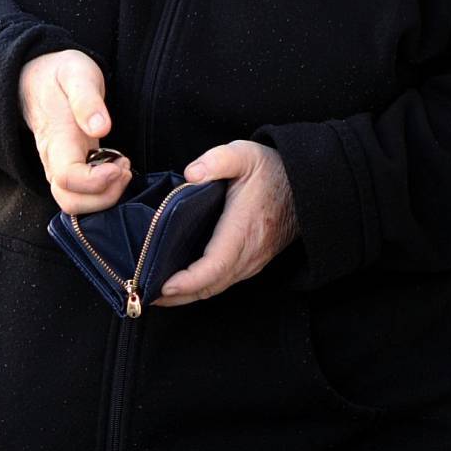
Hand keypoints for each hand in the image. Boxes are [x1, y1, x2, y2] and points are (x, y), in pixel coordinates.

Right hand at [19, 49, 131, 213]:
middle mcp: (53, 161)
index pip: (68, 178)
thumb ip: (87, 99)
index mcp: (56, 139)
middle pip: (70, 202)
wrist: (35, 78)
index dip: (97, 180)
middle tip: (124, 168)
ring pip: (75, 204)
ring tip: (122, 168)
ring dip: (106, 197)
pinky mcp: (70, 172)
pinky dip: (104, 192)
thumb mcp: (76, 73)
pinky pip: (83, 197)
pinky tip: (116, 168)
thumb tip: (101, 128)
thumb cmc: (60, 75)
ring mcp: (60, 169)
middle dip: (105, 195)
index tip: (120, 162)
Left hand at [153, 140, 298, 306]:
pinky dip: (200, 288)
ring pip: (216, 288)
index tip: (164, 286)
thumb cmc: (272, 170)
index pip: (214, 266)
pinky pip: (223, 282)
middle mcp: (249, 253)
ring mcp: (252, 261)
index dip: (188, 280)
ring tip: (155, 293)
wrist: (306, 185)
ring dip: (186, 296)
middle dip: (178, 296)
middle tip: (145, 295)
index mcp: (244, 229)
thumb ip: (217, 160)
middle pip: (210, 286)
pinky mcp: (252, 263)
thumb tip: (191, 173)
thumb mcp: (244, 154)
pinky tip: (181, 284)